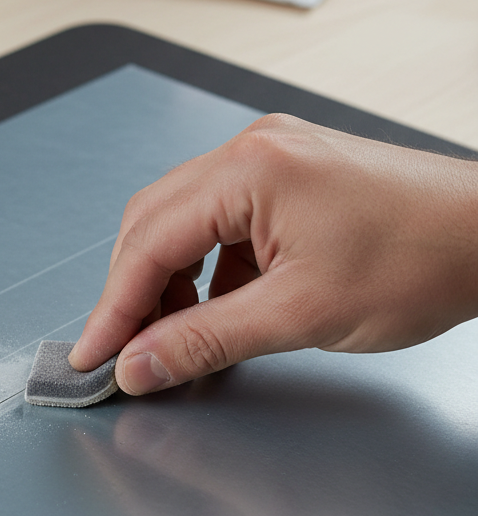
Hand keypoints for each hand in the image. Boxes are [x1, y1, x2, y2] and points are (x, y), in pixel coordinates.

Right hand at [69, 115, 477, 393]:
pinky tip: (215, 309)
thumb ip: (205, 339)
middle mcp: (251, 151)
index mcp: (249, 169)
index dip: (113, 308)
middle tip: (122, 351)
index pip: (149, 243)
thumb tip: (139, 364)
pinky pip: (219, 224)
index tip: (94, 355)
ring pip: (182, 223)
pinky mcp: (287, 179)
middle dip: (131, 292)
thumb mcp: (301, 314)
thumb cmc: (422, 258)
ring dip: (167, 282)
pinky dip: (205, 271)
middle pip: (154, 224)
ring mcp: (270, 160)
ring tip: (170, 336)